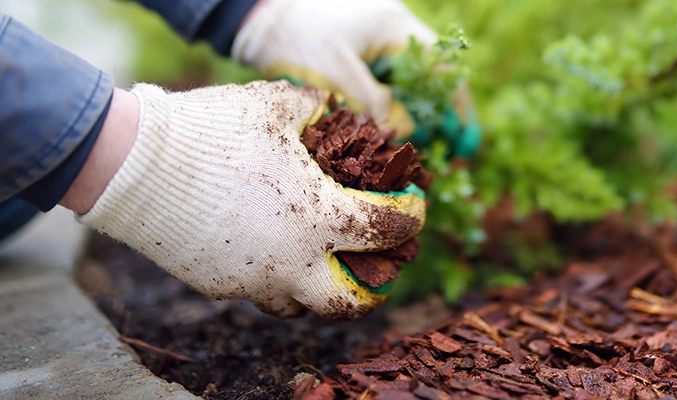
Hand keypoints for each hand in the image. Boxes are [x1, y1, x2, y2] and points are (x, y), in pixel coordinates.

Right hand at [75, 81, 425, 318]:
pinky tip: (266, 249)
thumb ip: (313, 109)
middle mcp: (294, 262)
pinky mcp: (218, 285)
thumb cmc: (214, 132)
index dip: (411, 217)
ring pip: (297, 306)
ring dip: (316, 287)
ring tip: (317, 263)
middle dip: (372, 290)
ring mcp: (253, 280)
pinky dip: (270, 276)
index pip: (387, 230)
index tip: (414, 207)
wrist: (136, 166)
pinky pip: (255, 291)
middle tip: (377, 270)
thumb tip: (330, 107)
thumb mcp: (275, 106)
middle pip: (349, 303)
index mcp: (321, 219)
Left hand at [233, 0, 480, 157]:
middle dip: (446, 115)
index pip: (442, 67)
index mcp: (394, 27)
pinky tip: (402, 136)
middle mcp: (393, 32)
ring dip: (424, 116)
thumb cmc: (296, 39)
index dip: (458, 105)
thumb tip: (407, 132)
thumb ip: (374, 103)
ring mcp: (379, 42)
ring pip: (413, 85)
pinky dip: (399, 110)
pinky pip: (391, 85)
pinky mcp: (363, 55)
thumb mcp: (337, 73)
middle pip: (433, 77)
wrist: (259, 19)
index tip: (464, 139)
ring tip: (434, 151)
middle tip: (456, 152)